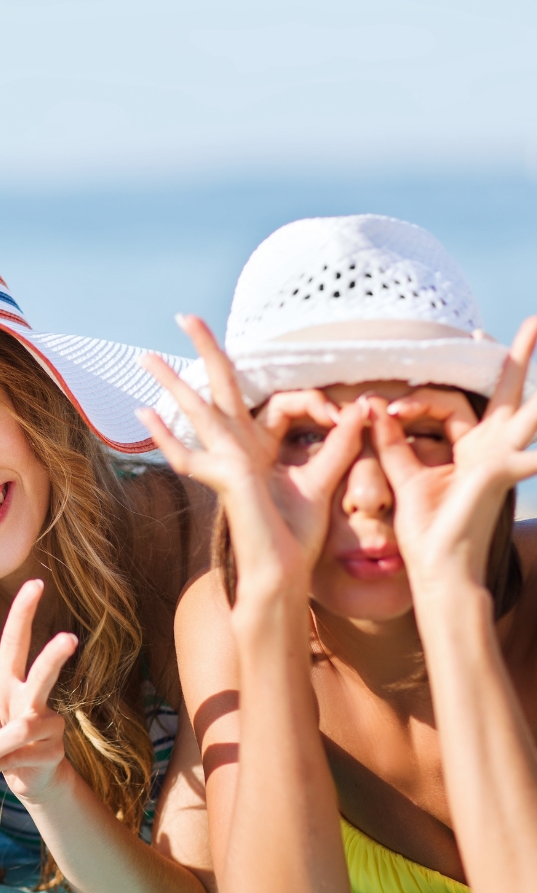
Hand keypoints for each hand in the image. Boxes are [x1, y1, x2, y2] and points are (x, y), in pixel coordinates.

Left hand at [0, 580, 77, 801]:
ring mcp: (48, 722)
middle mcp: (32, 696)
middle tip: (69, 638)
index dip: (24, 612)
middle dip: (54, 656)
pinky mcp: (54, 749)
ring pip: (22, 729)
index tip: (37, 583)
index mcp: (8, 680)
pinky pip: (20, 756)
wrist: (26, 777)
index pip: (16, 641)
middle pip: (43, 672)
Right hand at [138, 315, 366, 592]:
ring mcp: (225, 464)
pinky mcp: (224, 480)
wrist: (282, 575)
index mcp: (259, 448)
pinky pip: (189, 454)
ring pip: (196, 412)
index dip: (315, 400)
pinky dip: (165, 437)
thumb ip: (340, 444)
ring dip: (172, 382)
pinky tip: (144, 414)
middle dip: (204, 350)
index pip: (276, 403)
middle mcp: (237, 450)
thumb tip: (360, 407)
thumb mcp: (324, 481)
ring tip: (146, 357)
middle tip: (184, 316)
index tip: (345, 411)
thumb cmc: (296, 538)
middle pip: (218, 389)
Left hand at [373, 316, 536, 587]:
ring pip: (526, 414)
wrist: (439, 571)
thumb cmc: (428, 531)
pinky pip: (521, 453)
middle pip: (508, 395)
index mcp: (470, 449)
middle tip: (535, 321)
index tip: (390, 405)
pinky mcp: (496, 474)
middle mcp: (492, 449)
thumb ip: (392, 443)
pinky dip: (535, 451)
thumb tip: (372, 407)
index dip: (425, 396)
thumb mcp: (405, 478)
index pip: (458, 403)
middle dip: (520, 358)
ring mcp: (500, 460)